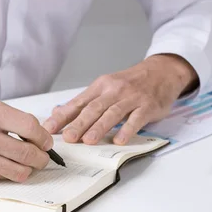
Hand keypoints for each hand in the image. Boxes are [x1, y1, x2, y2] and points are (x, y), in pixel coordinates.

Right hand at [0, 100, 52, 181]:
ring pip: (19, 171)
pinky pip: (2, 176)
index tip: (46, 141)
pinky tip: (7, 164)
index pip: (30, 127)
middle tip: (42, 156)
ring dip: (29, 168)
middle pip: (28, 152)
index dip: (43, 137)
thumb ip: (9, 119)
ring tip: (28, 163)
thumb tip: (36, 135)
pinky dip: (9, 172)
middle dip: (42, 157)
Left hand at [43, 54, 197, 144]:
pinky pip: (136, 118)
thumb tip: (58, 113)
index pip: (78, 102)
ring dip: (99, 127)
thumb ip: (84, 102)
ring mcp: (132, 97)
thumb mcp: (106, 87)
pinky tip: (119, 140)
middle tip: (67, 138)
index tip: (49, 128)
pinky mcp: (148, 105)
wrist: (162, 71)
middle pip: (93, 108)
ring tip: (88, 141)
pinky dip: (127, 129)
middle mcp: (114, 90)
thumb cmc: (131, 83)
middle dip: (79, 123)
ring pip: (112, 113)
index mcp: (100, 86)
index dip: (63, 116)